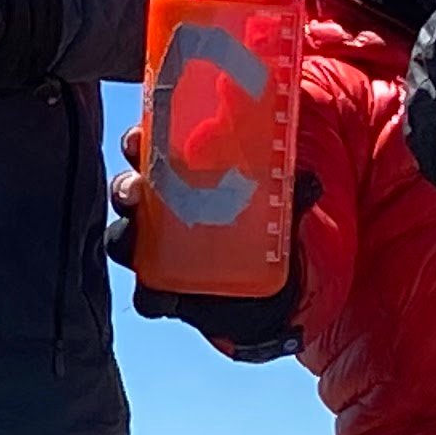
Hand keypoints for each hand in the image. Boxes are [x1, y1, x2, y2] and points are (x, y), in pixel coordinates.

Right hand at [104, 149, 313, 362]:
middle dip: (124, 187)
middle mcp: (161, 213)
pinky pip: (146, 295)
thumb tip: (310, 182)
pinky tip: (163, 296)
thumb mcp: (280, 204)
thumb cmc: (263, 229)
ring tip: (136, 233)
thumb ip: (292, 193)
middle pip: (128, 193)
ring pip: (125, 240)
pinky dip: (150, 296)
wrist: (271, 292)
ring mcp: (158, 253)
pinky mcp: (167, 291)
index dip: (136, 144)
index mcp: (181, 178)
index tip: (139, 138)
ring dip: (125, 235)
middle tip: (135, 188)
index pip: (147, 153)